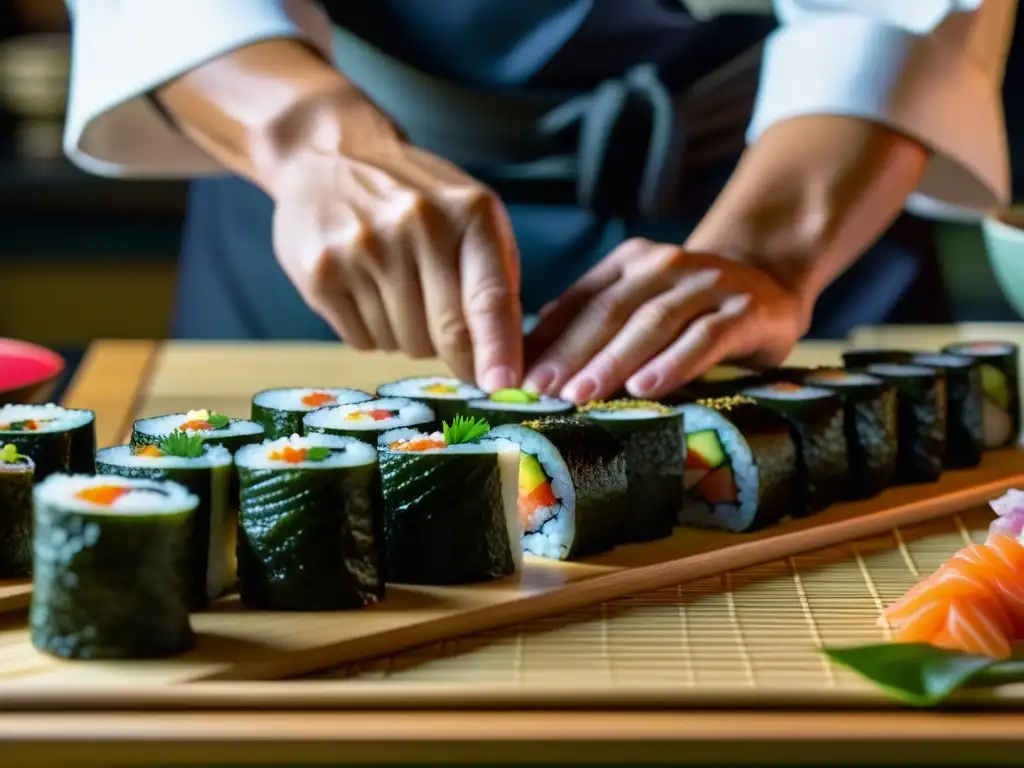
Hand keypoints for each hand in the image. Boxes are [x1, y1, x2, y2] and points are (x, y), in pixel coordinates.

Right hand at [266, 96, 522, 390]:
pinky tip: (366, 291)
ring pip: (404, 343)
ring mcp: (364, 248)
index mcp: (469, 212)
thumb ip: (496, 279)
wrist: (329, 155)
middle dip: (457, 355)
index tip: (504, 387)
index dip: (498, 350)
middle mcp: (417, 225)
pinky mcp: (321, 272)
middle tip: (454, 345)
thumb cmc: (417, 198)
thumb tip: (509, 360)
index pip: (489, 297)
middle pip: (447, 332)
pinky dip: (371, 332)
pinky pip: (362, 340)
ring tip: (397, 289)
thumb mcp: (472, 216)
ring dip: (409, 336)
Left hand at [522, 238, 809, 401]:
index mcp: (630, 262)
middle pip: (610, 311)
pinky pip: (705, 337)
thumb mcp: (640, 305)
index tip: (518, 375)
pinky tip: (645, 388)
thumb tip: (528, 355)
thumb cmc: (689, 307)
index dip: (548, 338)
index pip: (581, 300)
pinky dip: (673, 362)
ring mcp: (707, 285)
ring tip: (581, 394)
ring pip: (653, 322)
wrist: (769, 280)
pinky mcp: (744, 311)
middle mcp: (665, 266)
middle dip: (572, 352)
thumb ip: (591, 321)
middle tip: (541, 390)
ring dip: (614, 360)